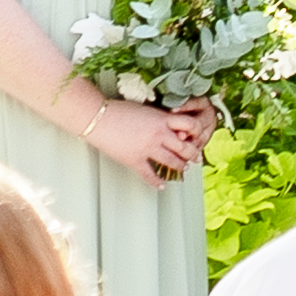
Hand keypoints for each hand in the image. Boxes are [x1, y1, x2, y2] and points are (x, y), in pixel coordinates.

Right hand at [80, 94, 212, 184]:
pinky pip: (149, 174)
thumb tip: (170, 124)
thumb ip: (160, 118)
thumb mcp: (146, 110)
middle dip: (192, 154)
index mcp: (163, 119)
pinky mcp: (134, 160)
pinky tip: (161, 185)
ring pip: (171, 162)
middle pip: (184, 147)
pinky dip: (156, 182)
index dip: (197, 131)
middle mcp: (159, 135)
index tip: (198, 136)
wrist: (97, 118)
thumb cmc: (119, 110)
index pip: (191, 125)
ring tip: (183, 169)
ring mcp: (147, 148)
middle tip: (196, 158)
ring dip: (180, 167)